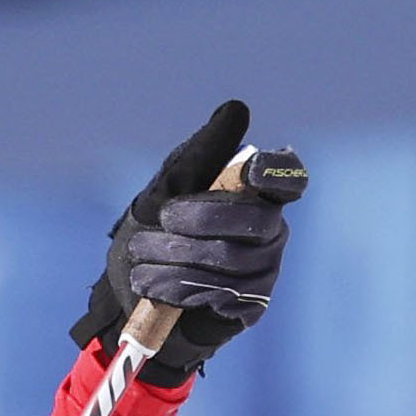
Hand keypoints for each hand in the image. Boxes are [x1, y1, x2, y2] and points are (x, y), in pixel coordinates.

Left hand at [70, 98, 292, 385]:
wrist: (126, 300)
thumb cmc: (151, 236)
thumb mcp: (163, 192)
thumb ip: (199, 156)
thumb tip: (237, 110)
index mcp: (255, 194)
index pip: (288, 178)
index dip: (278, 174)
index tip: (250, 172)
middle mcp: (269, 229)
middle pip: (256, 220)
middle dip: (201, 219)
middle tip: (161, 221)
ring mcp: (264, 269)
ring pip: (232, 260)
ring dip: (177, 257)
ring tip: (141, 257)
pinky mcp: (249, 306)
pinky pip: (221, 295)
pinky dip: (177, 287)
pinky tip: (151, 285)